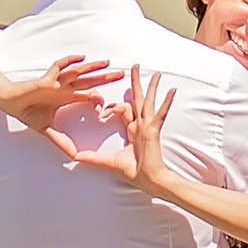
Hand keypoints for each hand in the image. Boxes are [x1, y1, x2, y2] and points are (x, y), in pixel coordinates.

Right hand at [0, 53, 122, 141]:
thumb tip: (74, 156)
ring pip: (78, 72)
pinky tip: (80, 58)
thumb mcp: (47, 129)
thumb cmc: (28, 110)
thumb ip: (61, 141)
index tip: (104, 111)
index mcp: (67, 97)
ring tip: (107, 63)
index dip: (98, 100)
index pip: (88, 95)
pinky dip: (69, 62)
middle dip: (105, 78)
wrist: (9, 101)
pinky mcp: (46, 78)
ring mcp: (56, 81)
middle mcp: (65, 87)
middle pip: (89, 81)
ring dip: (92, 67)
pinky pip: (59, 67)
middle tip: (121, 75)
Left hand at [65, 65, 171, 190]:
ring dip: (152, 87)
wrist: (150, 181)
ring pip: (149, 102)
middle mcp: (141, 125)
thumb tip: (76, 158)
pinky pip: (160, 114)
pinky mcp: (153, 131)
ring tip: (157, 73)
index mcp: (133, 129)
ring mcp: (149, 126)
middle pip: (138, 99)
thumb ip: (94, 158)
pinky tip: (171, 90)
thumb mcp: (110, 162)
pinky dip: (166, 102)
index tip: (101, 112)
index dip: (112, 107)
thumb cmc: (135, 172)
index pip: (124, 109)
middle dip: (135, 83)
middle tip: (135, 66)